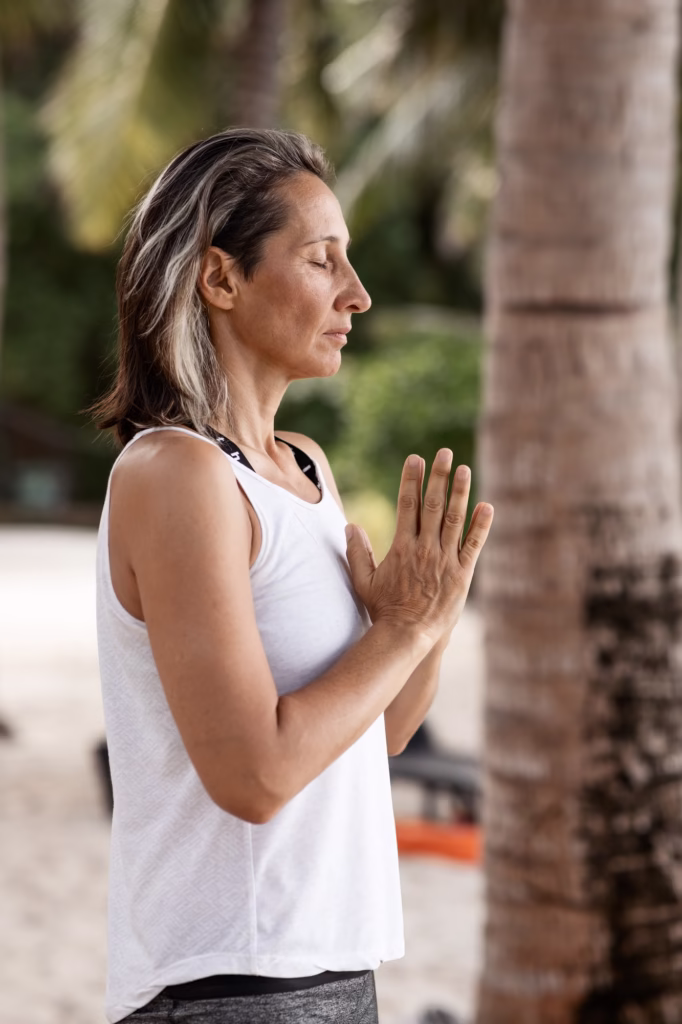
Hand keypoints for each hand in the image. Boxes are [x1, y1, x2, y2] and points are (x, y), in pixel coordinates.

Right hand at [345, 450, 492, 646]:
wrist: (407, 635)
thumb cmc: (383, 609)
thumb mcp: (363, 580)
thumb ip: (357, 552)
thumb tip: (350, 526)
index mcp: (402, 546)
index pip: (407, 504)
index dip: (411, 479)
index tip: (415, 459)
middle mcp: (424, 548)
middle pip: (432, 505)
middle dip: (438, 476)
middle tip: (444, 453)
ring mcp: (445, 560)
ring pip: (454, 519)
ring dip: (459, 492)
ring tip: (463, 469)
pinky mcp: (462, 574)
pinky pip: (474, 545)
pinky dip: (481, 526)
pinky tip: (487, 506)